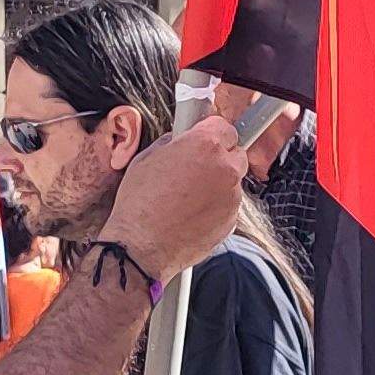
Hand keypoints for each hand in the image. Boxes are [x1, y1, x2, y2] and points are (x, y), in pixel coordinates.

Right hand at [96, 117, 254, 277]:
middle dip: (219, 158)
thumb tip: (180, 140)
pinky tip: (190, 215)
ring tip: (187, 199)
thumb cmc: (139, 205)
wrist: (141, 247)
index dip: (211, 134)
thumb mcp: (147, 158)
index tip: (205, 140)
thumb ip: (173, 143)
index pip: (224, 126)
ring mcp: (231, 197)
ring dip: (217, 185)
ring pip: (232, 182)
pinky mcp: (231, 221)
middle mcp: (224, 168)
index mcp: (205, 145)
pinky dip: (215, 208)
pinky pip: (228, 206)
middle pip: (235, 153)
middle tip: (195, 169)